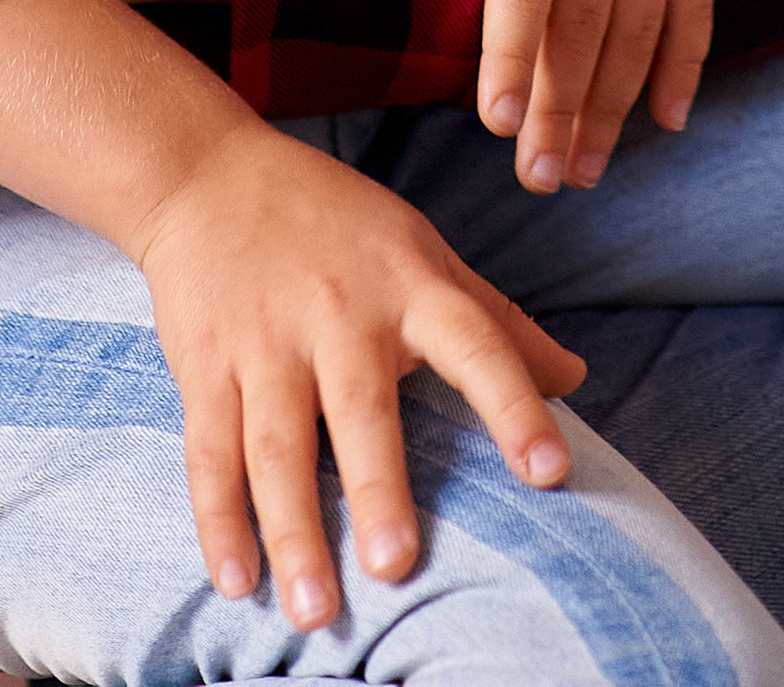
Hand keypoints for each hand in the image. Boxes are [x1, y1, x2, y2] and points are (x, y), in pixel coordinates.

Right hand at [127, 116, 583, 625]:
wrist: (207, 173)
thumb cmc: (334, 222)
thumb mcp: (422, 249)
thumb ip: (496, 318)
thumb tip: (578, 377)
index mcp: (407, 283)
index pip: (475, 341)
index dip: (514, 404)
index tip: (551, 470)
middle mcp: (338, 312)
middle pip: (360, 408)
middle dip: (377, 487)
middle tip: (395, 566)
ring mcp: (265, 340)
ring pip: (276, 445)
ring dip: (291, 529)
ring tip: (315, 611)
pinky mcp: (205, 363)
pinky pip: (210, 450)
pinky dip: (218, 519)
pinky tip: (236, 579)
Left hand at [354, 0, 714, 192]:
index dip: (513, 54)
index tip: (496, 122)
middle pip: (584, 23)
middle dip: (561, 109)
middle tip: (538, 180)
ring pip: (639, 27)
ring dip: (612, 104)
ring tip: (583, 170)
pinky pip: (696, 1)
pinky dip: (685, 63)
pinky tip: (667, 119)